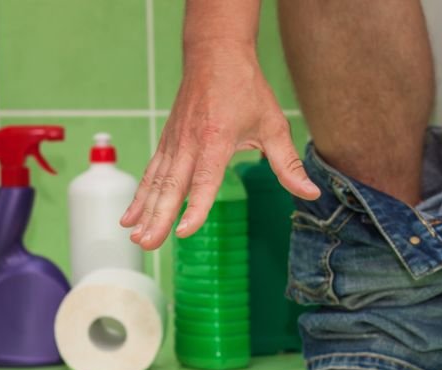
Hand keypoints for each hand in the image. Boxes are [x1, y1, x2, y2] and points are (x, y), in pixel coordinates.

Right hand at [120, 42, 319, 249]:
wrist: (215, 53)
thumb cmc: (246, 90)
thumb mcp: (274, 126)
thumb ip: (289, 165)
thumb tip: (311, 194)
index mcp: (217, 139)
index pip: (205, 180)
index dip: (196, 207)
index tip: (185, 231)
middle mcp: (190, 142)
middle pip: (172, 186)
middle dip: (158, 217)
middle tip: (147, 244)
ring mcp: (174, 141)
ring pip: (156, 181)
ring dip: (144, 210)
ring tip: (136, 238)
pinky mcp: (167, 141)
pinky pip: (151, 173)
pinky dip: (139, 195)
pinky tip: (130, 218)